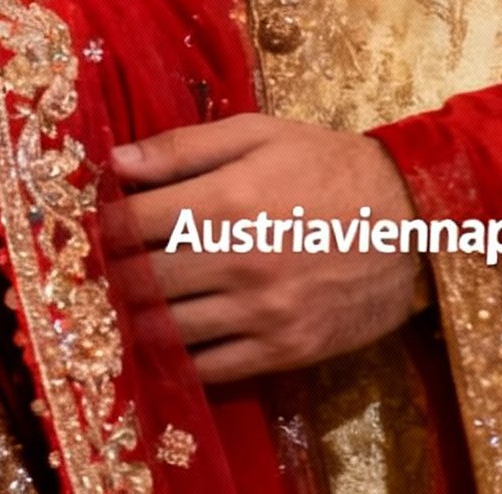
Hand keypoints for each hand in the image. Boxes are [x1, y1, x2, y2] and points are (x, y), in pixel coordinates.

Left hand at [107, 114, 430, 383]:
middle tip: (99, 270)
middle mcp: (237, 262)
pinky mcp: (286, 350)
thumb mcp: (256, 133)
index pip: (133, 223)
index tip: (91, 226)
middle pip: (144, 281)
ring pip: (171, 329)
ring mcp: (262, 313)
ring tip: (124, 305)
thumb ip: (182, 147)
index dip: (103, 226)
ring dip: (138, 319)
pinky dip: (180, 359)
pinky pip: (213, 368)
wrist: (409, 219)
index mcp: (225, 201)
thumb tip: (116, 160)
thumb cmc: (325, 165)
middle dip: (113, 275)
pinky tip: (168, 340)